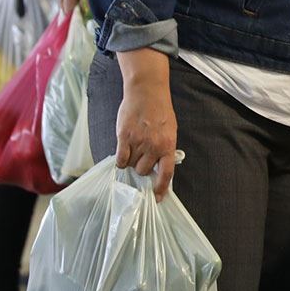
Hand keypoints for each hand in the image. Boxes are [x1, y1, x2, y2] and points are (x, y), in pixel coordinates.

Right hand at [116, 48, 177, 199]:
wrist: (147, 92)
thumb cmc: (159, 111)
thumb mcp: (170, 130)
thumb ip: (165, 148)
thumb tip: (159, 168)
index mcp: (168, 145)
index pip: (167, 173)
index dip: (162, 188)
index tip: (158, 198)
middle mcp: (154, 146)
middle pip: (143, 171)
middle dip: (140, 167)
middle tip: (140, 155)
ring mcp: (139, 142)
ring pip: (130, 166)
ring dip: (130, 161)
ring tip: (133, 146)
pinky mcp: (124, 137)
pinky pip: (120, 159)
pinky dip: (120, 159)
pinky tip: (123, 150)